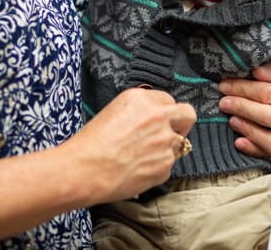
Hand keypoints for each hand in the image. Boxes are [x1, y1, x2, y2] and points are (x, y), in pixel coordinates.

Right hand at [64, 87, 195, 202]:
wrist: (83, 170)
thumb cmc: (91, 143)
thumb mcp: (115, 111)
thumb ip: (141, 110)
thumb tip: (154, 116)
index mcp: (144, 99)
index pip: (169, 100)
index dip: (163, 112)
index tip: (157, 120)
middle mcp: (159, 117)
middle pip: (188, 115)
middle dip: (182, 123)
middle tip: (169, 133)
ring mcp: (165, 141)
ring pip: (179, 143)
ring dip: (166, 149)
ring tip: (141, 157)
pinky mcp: (165, 165)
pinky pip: (168, 165)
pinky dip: (156, 168)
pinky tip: (137, 169)